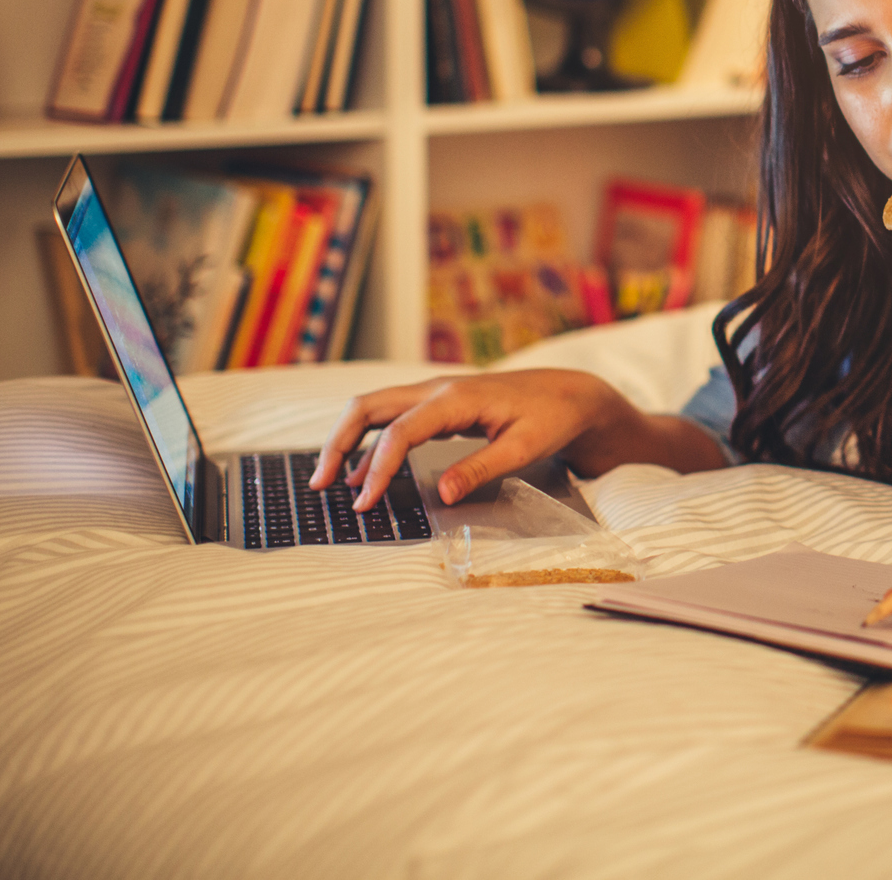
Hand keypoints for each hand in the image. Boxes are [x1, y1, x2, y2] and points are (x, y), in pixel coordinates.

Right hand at [308, 369, 637, 510]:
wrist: (571, 394)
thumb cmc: (551, 418)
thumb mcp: (523, 448)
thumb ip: (481, 468)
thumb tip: (443, 494)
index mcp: (456, 398)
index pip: (399, 431)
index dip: (378, 467)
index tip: (365, 502)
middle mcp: (438, 389)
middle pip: (369, 407)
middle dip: (338, 442)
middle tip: (320, 484)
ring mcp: (436, 393)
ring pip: (375, 408)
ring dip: (348, 440)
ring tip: (330, 481)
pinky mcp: (440, 403)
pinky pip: (394, 417)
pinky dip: (370, 441)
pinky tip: (363, 473)